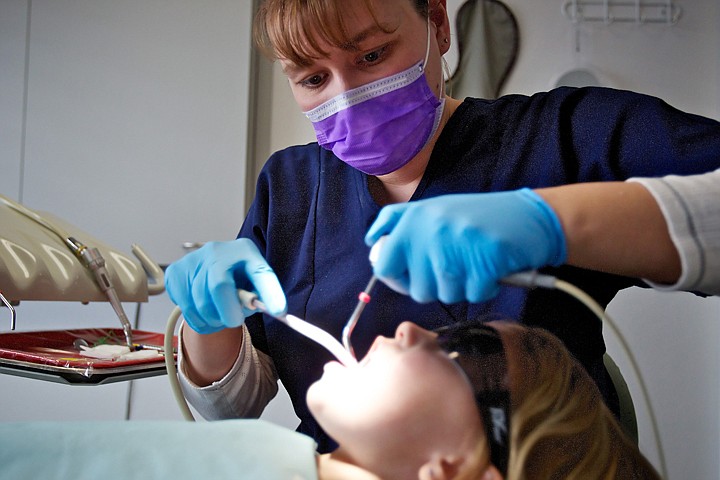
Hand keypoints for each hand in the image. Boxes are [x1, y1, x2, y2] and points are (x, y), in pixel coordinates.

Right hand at [165, 239, 286, 333]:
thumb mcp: (255, 284)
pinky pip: (185, 307)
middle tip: (234, 321)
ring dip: (212, 320)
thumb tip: (273, 310)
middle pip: (219, 286)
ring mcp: (193, 260)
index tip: (279, 311)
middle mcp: (217, 251)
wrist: (211, 269)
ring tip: (220, 316)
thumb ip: (262, 296)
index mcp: (245, 252)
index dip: (271, 292)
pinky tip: (204, 312)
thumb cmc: (238, 278)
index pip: (260, 271)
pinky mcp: (175, 272)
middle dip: (227, 313)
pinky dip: (197, 319)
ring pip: (199, 302)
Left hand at [364, 189, 566, 302]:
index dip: (396, 277)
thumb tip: (373, 242)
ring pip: (444, 294)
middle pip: (416, 288)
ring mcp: (456, 247)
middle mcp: (430, 231)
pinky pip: (472, 295)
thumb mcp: (436, 209)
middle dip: (435, 286)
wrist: (530, 215)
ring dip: (461, 287)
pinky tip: (490, 269)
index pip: (384, 263)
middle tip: (454, 268)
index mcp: (415, 218)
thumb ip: (403, 224)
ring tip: (473, 264)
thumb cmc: (479, 216)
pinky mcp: (482, 264)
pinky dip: (483, 289)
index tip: (409, 277)